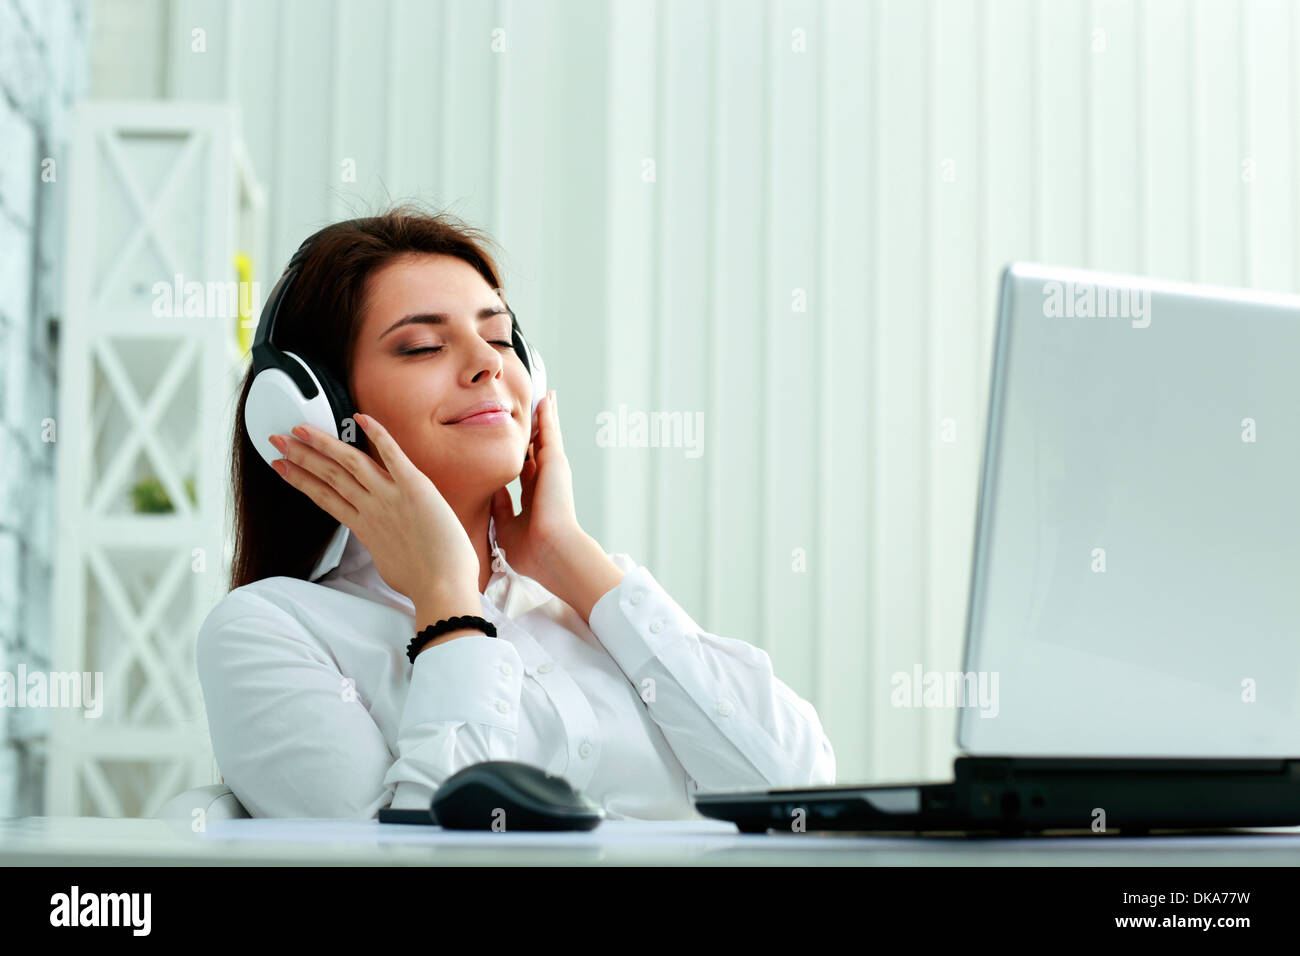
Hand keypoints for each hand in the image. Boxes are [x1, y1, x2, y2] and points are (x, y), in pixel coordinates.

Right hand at [267, 414, 479, 603]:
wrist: (442, 588)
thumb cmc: (424, 582)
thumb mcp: (390, 562)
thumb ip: (381, 544)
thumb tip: (384, 542)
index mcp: (365, 527)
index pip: (324, 496)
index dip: (300, 479)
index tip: (281, 466)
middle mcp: (372, 508)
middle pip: (329, 476)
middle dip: (301, 456)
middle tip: (277, 439)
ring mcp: (391, 496)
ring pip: (350, 463)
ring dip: (324, 443)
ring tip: (301, 429)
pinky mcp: (415, 487)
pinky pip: (392, 455)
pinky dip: (377, 435)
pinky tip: (361, 418)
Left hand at [489, 389, 583, 587]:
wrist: (551, 550)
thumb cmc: (530, 550)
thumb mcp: (506, 528)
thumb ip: (500, 509)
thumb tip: (494, 491)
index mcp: (534, 497)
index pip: (528, 470)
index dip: (524, 456)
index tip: (520, 445)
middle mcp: (545, 481)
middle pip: (539, 448)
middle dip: (536, 431)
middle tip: (536, 411)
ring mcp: (552, 470)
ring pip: (546, 436)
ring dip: (545, 417)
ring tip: (544, 398)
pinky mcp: (555, 461)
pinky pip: (549, 430)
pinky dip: (548, 414)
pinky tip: (546, 399)